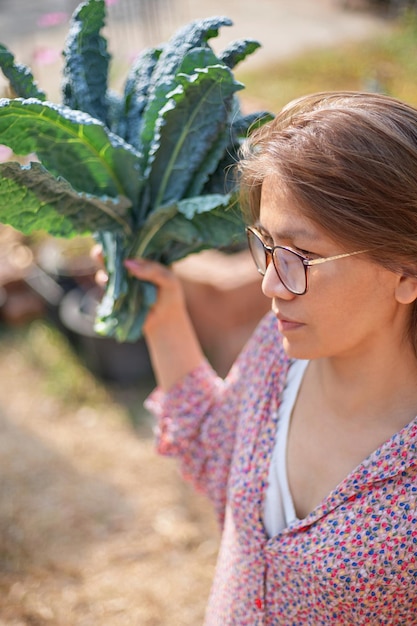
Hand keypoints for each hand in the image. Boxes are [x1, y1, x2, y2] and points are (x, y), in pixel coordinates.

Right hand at [90, 246, 203, 387]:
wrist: (165, 321)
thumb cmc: (171, 296)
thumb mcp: (168, 280)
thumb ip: (152, 270)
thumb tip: (128, 263)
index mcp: (146, 258)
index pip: (133, 244)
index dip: (124, 239)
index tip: (116, 234)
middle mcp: (131, 265)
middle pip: (116, 253)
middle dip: (106, 249)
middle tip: (101, 248)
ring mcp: (122, 278)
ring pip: (107, 267)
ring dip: (102, 264)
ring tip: (101, 261)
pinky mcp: (115, 292)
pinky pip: (105, 284)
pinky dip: (104, 281)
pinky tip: (106, 280)